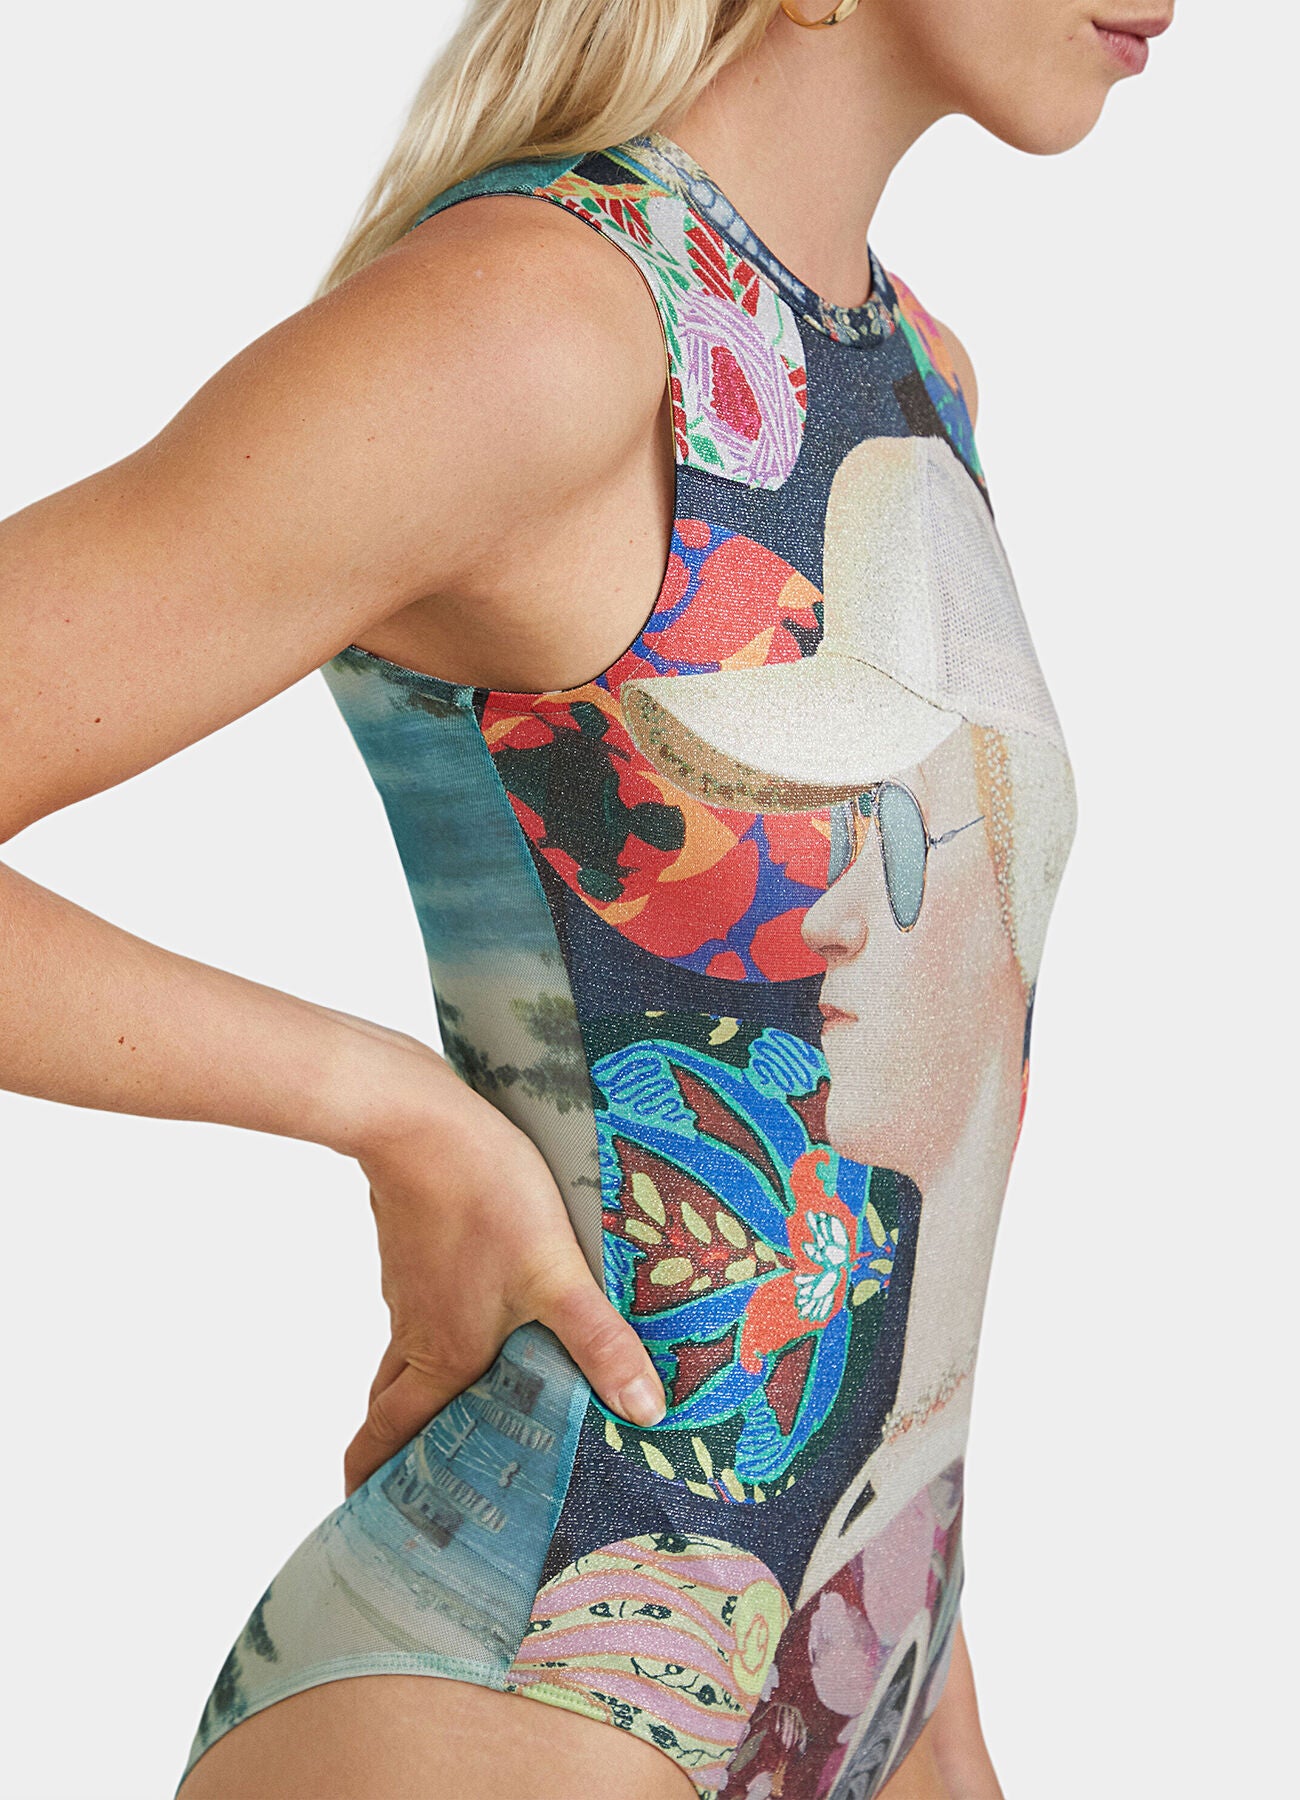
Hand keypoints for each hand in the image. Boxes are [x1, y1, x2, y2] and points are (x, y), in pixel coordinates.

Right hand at [339, 1046, 665, 1495]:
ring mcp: (411, 1286)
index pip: (387, 1437)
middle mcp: (417, 1330)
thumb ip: (599, 1342)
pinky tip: (486, 1316)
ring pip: (412, 1355)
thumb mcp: (557, 1273)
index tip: (372, 1517)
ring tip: (477, 1406)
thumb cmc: (484, 1196)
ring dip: (430, 1389)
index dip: (372, 1480)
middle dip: (409, 1447)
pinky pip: (423, 1308)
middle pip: (396, 1405)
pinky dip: (443, 1332)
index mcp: (441, 1356)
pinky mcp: (417, 1246)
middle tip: (437, 1479)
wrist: (420, 1118)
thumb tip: (646, 1410)